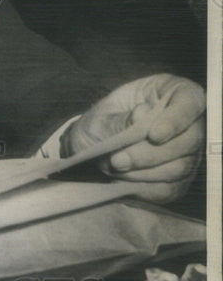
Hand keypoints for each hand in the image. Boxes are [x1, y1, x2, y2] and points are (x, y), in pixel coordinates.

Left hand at [66, 74, 204, 202]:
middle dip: (150, 154)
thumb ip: (121, 118)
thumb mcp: (102, 115)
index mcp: (172, 92)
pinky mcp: (179, 179)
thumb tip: (142, 115)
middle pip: (188, 140)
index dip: (177, 120)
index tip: (154, 136)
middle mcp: (188, 123)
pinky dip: (145, 187)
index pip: (190, 102)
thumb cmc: (100, 123)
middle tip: (117, 160)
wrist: (91, 147)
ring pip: (180, 167)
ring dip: (144, 172)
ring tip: (114, 167)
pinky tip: (123, 180)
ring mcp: (187, 153)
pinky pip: (170, 188)